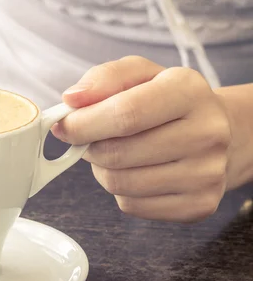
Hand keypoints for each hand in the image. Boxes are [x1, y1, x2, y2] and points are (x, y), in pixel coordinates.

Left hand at [56, 56, 231, 222]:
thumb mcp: (138, 74)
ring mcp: (206, 174)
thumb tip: (72, 100)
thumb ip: (103, 78)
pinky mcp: (199, 205)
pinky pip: (131, 205)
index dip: (83, 124)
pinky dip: (121, 191)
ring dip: (103, 170)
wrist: (216, 133)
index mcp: (190, 91)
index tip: (64, 125)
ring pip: (119, 183)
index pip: (124, 115)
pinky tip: (136, 172)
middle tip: (91, 139)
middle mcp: (207, 133)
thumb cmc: (165, 101)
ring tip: (116, 153)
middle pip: (117, 154)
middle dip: (90, 147)